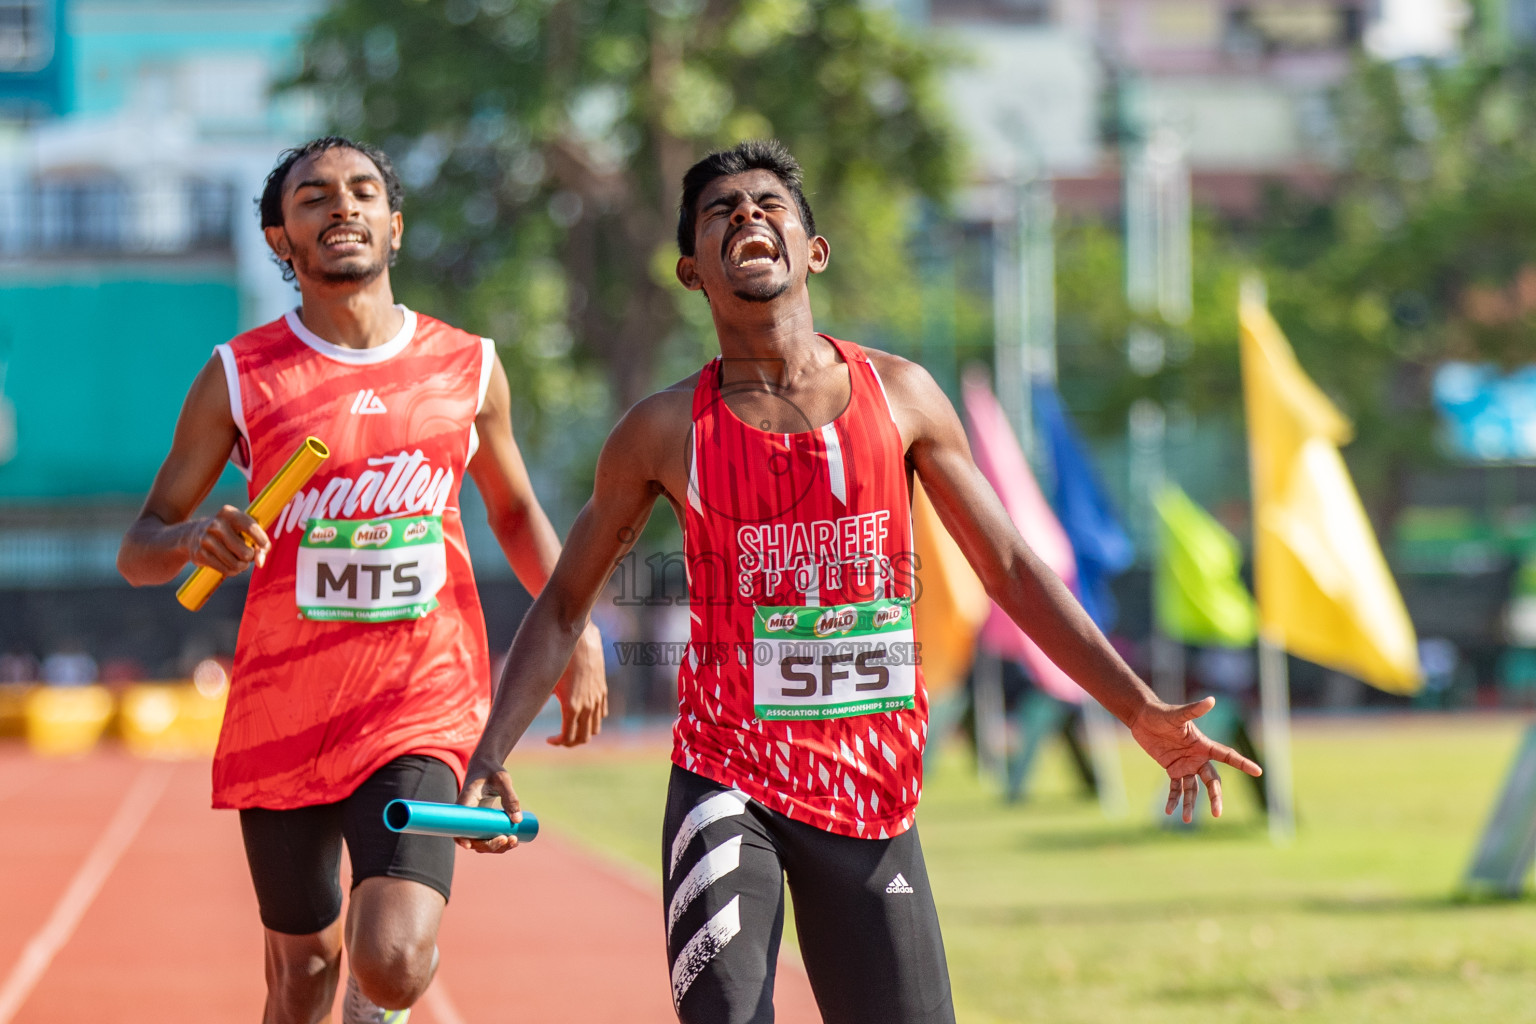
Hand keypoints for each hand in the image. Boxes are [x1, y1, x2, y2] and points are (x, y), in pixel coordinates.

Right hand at [186, 505, 268, 575]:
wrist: (192, 534)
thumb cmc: (229, 532)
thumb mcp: (245, 530)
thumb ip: (260, 545)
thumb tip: (260, 563)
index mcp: (229, 513)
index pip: (251, 527)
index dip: (261, 540)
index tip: (263, 545)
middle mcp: (216, 525)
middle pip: (246, 552)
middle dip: (250, 557)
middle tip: (247, 554)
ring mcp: (206, 540)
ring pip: (236, 564)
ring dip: (242, 566)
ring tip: (240, 561)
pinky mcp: (199, 554)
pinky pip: (226, 570)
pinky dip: (232, 571)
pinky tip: (230, 565)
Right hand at [455, 755, 523, 853]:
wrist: (486, 767)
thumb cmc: (492, 771)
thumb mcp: (502, 780)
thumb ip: (510, 798)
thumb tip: (517, 821)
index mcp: (465, 802)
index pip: (457, 824)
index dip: (461, 837)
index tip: (469, 845)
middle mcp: (466, 815)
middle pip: (471, 838)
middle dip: (489, 845)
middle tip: (509, 839)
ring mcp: (473, 821)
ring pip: (480, 841)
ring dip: (496, 847)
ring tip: (515, 841)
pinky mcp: (481, 822)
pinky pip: (487, 837)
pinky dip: (499, 843)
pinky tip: (513, 841)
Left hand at [548, 623, 607, 746]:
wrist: (581, 637)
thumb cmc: (559, 656)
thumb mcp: (546, 680)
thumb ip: (539, 700)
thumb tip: (522, 713)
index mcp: (571, 707)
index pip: (568, 738)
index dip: (558, 742)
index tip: (549, 739)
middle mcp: (587, 706)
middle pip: (583, 738)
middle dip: (570, 742)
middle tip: (558, 738)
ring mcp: (597, 698)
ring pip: (595, 728)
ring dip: (583, 732)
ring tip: (570, 728)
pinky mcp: (602, 689)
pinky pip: (601, 713)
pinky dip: (593, 719)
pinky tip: (581, 712)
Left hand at [1129, 696, 1262, 823]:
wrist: (1143, 718)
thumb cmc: (1162, 713)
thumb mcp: (1178, 715)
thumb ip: (1194, 710)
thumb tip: (1211, 700)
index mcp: (1204, 745)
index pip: (1227, 756)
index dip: (1242, 764)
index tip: (1259, 772)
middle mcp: (1198, 757)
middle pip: (1212, 781)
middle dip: (1215, 797)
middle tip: (1217, 814)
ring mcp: (1185, 765)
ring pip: (1193, 789)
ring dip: (1190, 804)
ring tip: (1186, 820)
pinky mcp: (1172, 769)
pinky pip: (1175, 788)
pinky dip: (1173, 799)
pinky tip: (1169, 812)